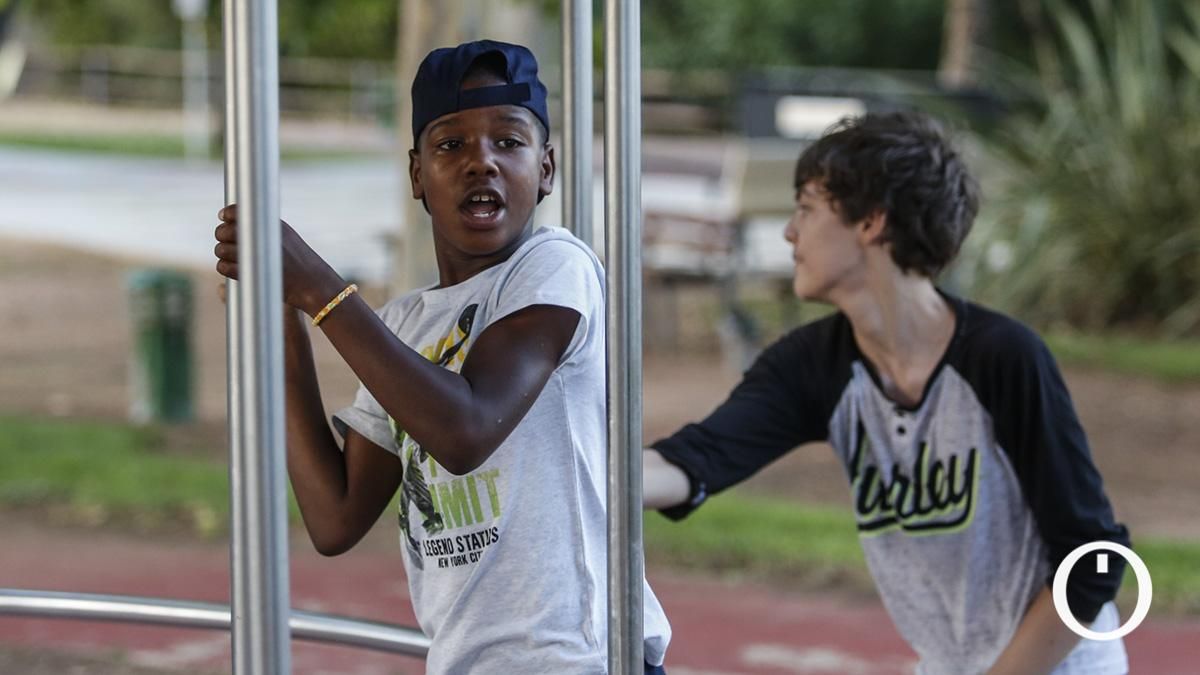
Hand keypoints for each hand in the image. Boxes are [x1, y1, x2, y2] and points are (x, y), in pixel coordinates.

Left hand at [214, 204, 345, 314]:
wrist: (312, 282)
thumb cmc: (299, 260)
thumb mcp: (286, 235)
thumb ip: (263, 226)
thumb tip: (234, 220)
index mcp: (268, 224)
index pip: (237, 211)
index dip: (227, 214)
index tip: (224, 218)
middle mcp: (259, 236)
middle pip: (224, 230)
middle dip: (222, 235)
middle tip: (226, 240)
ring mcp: (253, 255)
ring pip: (221, 249)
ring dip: (222, 252)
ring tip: (230, 256)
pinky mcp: (249, 273)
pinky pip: (224, 267)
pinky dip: (224, 267)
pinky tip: (230, 267)